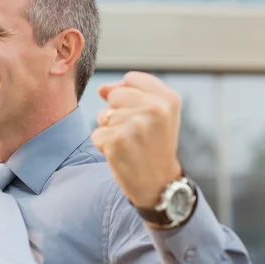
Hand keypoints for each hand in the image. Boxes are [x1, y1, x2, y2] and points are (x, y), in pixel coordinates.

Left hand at [91, 71, 182, 208]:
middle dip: (118, 113)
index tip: (141, 115)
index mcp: (168, 99)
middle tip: (136, 134)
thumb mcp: (156, 115)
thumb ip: (131, 93)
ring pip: (103, 116)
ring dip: (110, 131)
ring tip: (130, 145)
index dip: (127, 96)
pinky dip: (103, 146)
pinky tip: (121, 155)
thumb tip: (102, 89)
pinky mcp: (117, 141)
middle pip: (114, 95)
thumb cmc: (154, 146)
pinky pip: (96, 134)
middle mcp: (154, 109)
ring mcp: (135, 124)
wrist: (158, 184)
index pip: (131, 79)